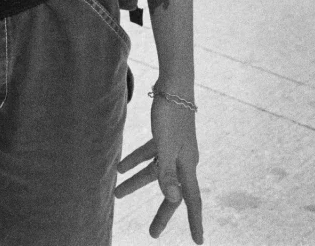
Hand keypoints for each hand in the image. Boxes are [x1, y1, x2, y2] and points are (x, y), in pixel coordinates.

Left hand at [115, 95, 202, 243]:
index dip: (194, 221)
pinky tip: (119, 166)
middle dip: (162, 211)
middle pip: (172, 191)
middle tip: (153, 232)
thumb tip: (173, 200)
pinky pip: (148, 154)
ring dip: (136, 182)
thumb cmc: (171, 114)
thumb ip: (167, 173)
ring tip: (117, 193)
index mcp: (186, 164)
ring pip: (154, 172)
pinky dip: (134, 160)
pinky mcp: (163, 135)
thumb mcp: (165, 145)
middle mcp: (182, 159)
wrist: (173, 83)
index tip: (198, 242)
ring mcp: (172, 147)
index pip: (191, 200)